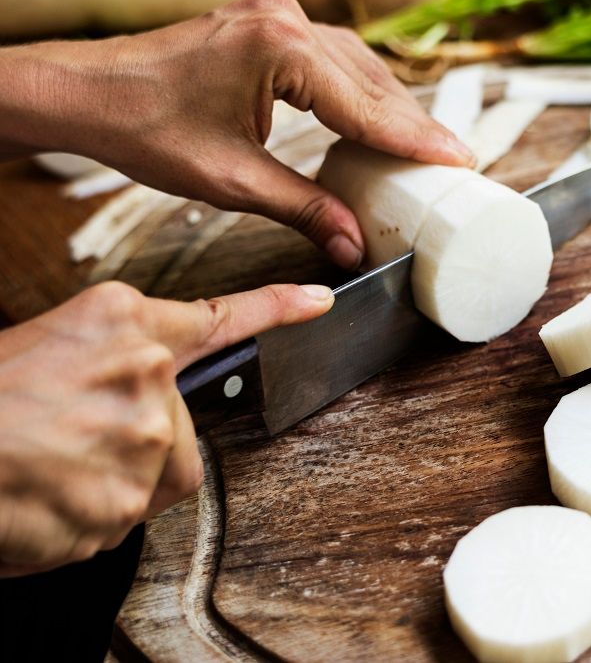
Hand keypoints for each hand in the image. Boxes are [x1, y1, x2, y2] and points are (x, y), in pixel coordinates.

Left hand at [0, 0, 473, 269]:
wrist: (90, 92)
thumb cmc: (146, 127)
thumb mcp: (233, 179)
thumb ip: (303, 207)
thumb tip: (351, 244)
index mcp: (280, 51)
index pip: (366, 105)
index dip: (415, 139)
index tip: (459, 159)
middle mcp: (285, 23)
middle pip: (370, 80)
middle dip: (411, 124)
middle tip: (453, 161)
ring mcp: (275, 19)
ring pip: (355, 66)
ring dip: (388, 106)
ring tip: (422, 147)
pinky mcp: (266, 28)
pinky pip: (330, 60)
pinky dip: (358, 92)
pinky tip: (374, 118)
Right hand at [0, 280, 333, 576]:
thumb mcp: (46, 344)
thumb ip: (114, 362)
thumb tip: (144, 394)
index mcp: (122, 321)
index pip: (221, 316)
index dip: (280, 307)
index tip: (320, 299)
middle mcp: (145, 373)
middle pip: (178, 426)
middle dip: (136, 440)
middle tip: (66, 437)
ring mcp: (143, 439)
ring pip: (154, 476)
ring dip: (113, 480)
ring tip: (50, 467)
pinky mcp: (126, 501)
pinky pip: (122, 518)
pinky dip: (85, 518)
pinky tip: (45, 496)